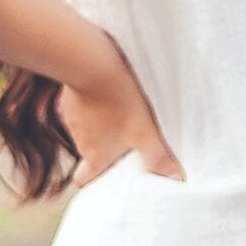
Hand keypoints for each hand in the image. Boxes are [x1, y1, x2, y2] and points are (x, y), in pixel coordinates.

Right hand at [60, 32, 183, 186]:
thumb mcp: (146, 133)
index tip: (103, 179)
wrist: (93, 64)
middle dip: (107, 148)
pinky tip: (111, 92)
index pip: (83, 180)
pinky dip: (95, 103)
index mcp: (96, 156)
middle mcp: (80, 141)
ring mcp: (72, 119)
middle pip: (92, 152)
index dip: (92, 181)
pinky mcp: (70, 97)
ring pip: (88, 128)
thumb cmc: (120, 102)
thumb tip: (175, 178)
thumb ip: (158, 157)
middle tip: (128, 139)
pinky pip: (84, 106)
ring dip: (102, 124)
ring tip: (123, 111)